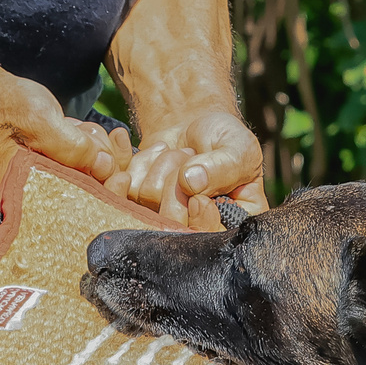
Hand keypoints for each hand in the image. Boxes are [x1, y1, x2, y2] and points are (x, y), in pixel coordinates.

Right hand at [0, 58, 131, 189]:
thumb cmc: (7, 108)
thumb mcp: (39, 122)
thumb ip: (72, 148)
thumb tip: (106, 168)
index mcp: (34, 195)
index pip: (81, 208)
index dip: (108, 194)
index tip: (122, 176)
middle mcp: (47, 192)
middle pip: (96, 191)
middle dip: (106, 162)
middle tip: (95, 135)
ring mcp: (57, 177)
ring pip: (99, 171)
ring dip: (98, 146)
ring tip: (77, 127)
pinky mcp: (63, 163)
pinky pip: (93, 158)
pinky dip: (95, 142)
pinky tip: (84, 127)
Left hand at [120, 107, 265, 227]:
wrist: (195, 124)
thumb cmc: (225, 137)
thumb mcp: (238, 149)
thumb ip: (223, 167)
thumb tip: (190, 182)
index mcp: (230, 224)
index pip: (211, 240)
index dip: (201, 223)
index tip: (199, 197)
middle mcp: (195, 227)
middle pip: (173, 227)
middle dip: (178, 183)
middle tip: (190, 155)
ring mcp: (163, 217)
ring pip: (148, 202)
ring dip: (163, 165)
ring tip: (181, 152)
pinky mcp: (139, 202)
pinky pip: (127, 188)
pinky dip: (142, 162)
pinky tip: (159, 150)